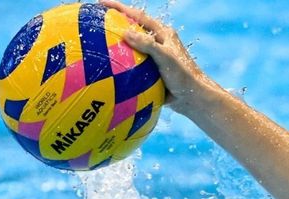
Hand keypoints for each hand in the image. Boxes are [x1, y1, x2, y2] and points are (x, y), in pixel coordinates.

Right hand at [101, 0, 219, 113]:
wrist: (194, 100)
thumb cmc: (184, 77)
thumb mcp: (167, 58)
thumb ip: (148, 45)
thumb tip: (125, 32)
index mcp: (163, 34)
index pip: (137, 16)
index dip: (118, 8)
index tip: (99, 4)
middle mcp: (158, 43)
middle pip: (132, 29)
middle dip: (114, 24)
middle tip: (94, 21)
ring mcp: (154, 58)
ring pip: (130, 49)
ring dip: (115, 47)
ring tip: (95, 46)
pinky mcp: (151, 73)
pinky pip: (132, 67)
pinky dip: (120, 67)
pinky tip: (105, 71)